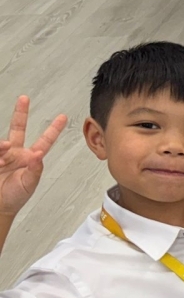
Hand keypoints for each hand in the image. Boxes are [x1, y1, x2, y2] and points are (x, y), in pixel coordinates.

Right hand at [0, 97, 67, 217]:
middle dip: (20, 113)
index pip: (45, 141)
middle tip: (24, 98)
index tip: (63, 117)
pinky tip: (0, 161)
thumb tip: (38, 155)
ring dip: (2, 147)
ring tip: (3, 160)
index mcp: (30, 158)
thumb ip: (34, 169)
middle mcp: (16, 153)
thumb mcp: (29, 183)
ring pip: (3, 142)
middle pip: (19, 128)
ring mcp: (2, 155)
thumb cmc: (14, 198)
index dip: (53, 129)